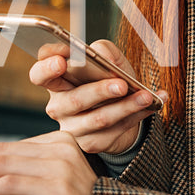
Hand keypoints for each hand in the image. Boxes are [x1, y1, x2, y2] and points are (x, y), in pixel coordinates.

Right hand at [29, 40, 163, 155]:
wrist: (124, 109)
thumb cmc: (109, 78)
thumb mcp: (108, 58)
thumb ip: (103, 51)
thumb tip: (104, 59)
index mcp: (56, 82)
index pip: (40, 74)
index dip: (47, 68)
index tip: (62, 61)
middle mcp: (59, 106)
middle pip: (74, 100)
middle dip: (99, 91)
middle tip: (121, 84)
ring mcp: (73, 127)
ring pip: (99, 118)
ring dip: (126, 106)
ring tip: (145, 96)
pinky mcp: (91, 143)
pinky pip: (116, 130)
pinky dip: (138, 115)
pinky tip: (153, 104)